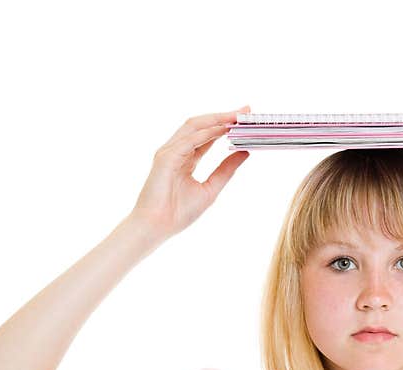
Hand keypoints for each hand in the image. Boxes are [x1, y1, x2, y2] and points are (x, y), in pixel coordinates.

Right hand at [130, 105, 250, 241]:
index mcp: (186, 158)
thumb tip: (245, 152)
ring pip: (194, 127)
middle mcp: (177, 151)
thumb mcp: (211, 188)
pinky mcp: (165, 157)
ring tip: (236, 115)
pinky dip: (206, 133)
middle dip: (223, 116)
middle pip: (201, 125)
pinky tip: (222, 129)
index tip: (245, 117)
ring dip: (216, 119)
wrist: (157, 227)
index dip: (225, 125)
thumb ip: (226, 170)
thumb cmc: (179, 213)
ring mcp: (169, 152)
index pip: (208, 135)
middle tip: (245, 110)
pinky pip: (188, 140)